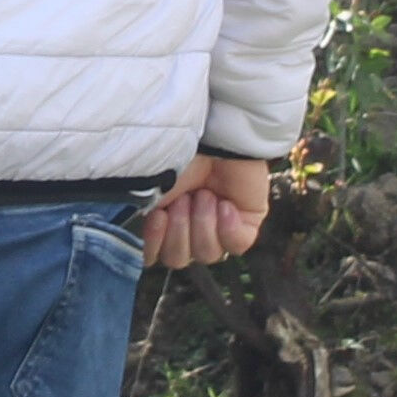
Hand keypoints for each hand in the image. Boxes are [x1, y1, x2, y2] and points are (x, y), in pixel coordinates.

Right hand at [144, 153, 273, 271]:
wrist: (212, 138)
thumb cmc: (180, 156)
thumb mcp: (155, 189)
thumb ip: (149, 219)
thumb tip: (148, 251)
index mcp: (167, 221)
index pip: (158, 256)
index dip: (156, 244)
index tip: (158, 215)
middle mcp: (192, 227)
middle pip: (180, 259)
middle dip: (180, 230)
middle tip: (185, 199)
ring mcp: (221, 227)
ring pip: (208, 254)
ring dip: (203, 224)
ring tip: (205, 195)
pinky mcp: (248, 222)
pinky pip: (237, 245)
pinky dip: (228, 228)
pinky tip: (225, 205)